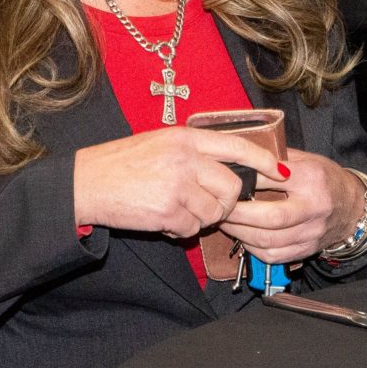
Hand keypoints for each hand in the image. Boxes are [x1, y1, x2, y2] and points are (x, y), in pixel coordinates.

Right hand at [74, 124, 283, 240]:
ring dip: (200, 219)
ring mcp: (177, 184)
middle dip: (225, 204)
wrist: (86, 183)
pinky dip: (181, 230)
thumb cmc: (120, 164)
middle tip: (206, 207)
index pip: (238, 146)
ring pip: (214, 212)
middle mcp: (185, 158)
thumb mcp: (159, 143)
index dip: (264, 160)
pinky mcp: (167, 211)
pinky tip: (162, 219)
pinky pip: (192, 228)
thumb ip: (192, 151)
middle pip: (232, 187)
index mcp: (185, 137)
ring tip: (175, 211)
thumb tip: (227, 168)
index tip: (280, 171)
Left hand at [219, 148, 357, 264]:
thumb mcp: (307, 160)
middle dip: (238, 214)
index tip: (226, 180)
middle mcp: (314, 208)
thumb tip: (242, 159)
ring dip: (240, 233)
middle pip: (270, 217)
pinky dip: (252, 249)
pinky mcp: (307, 250)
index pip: (271, 178)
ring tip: (226, 222)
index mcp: (312, 178)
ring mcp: (311, 233)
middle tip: (221, 207)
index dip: (245, 181)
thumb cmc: (326, 180)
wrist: (354, 208)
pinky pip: (273, 256)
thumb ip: (277, 159)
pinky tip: (243, 238)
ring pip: (268, 241)